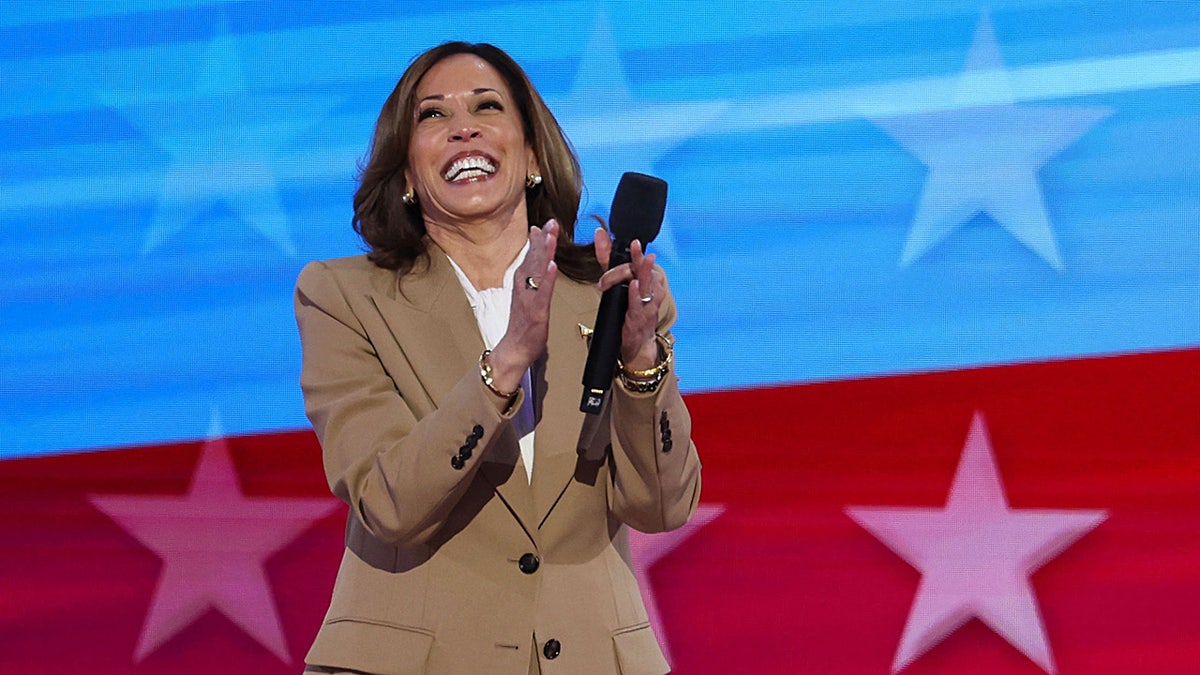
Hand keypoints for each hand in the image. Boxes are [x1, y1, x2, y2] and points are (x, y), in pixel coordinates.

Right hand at [487, 220, 558, 394]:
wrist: (514, 350)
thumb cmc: (522, 325)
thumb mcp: (527, 297)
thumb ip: (532, 279)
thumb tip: (538, 262)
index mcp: (523, 284)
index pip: (531, 257)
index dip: (537, 240)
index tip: (544, 224)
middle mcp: (524, 288)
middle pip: (534, 259)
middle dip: (543, 240)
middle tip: (550, 223)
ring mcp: (529, 299)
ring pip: (537, 272)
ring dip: (544, 252)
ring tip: (550, 236)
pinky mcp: (536, 312)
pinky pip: (542, 293)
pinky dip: (547, 278)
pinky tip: (552, 266)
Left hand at [594, 227, 665, 371]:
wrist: (638, 343)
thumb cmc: (629, 310)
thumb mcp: (617, 281)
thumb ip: (608, 258)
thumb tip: (600, 233)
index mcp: (648, 277)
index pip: (640, 260)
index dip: (633, 252)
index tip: (625, 240)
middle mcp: (652, 288)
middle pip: (644, 270)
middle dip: (638, 258)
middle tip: (635, 244)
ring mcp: (649, 303)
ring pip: (645, 284)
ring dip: (639, 273)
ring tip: (641, 258)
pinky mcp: (641, 318)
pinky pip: (640, 304)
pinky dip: (637, 294)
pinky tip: (635, 285)